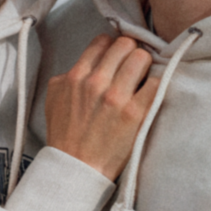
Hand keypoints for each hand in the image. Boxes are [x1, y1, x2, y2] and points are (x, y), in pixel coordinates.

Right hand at [41, 30, 156, 177]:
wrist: (75, 168)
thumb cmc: (65, 135)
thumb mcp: (54, 97)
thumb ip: (68, 74)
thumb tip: (87, 61)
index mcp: (77, 76)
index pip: (103, 41)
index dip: (112, 46)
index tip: (116, 56)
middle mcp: (97, 82)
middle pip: (126, 44)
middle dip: (130, 52)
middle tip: (131, 66)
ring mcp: (117, 97)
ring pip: (142, 58)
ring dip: (144, 66)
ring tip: (141, 78)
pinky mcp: (135, 114)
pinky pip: (156, 83)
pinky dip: (154, 85)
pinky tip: (148, 93)